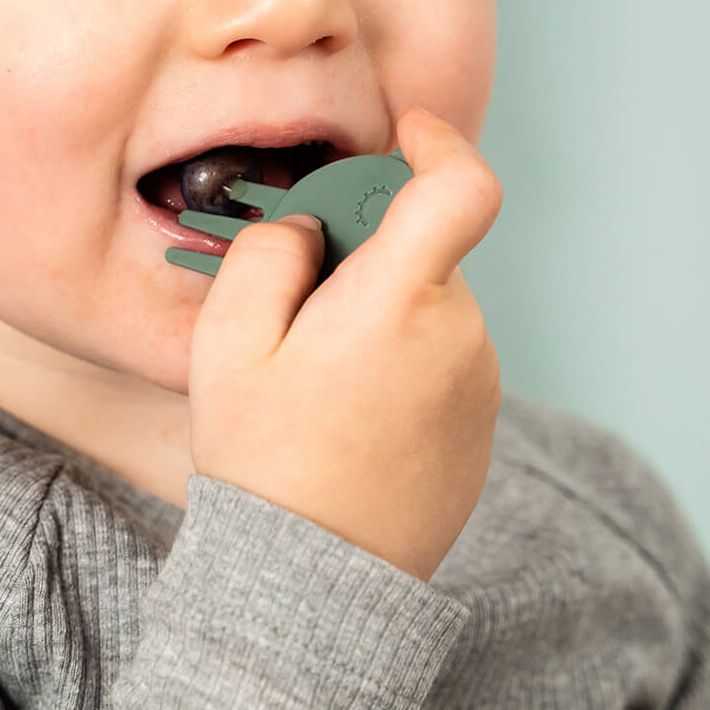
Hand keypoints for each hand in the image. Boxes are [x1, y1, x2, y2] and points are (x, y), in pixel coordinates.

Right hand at [187, 107, 502, 581]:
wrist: (316, 579)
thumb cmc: (266, 460)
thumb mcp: (228, 344)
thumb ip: (266, 254)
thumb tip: (303, 225)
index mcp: (397, 304)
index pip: (461, 189)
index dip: (439, 141)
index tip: (406, 130)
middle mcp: (457, 335)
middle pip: (422, 245)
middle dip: (365, 246)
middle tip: (298, 297)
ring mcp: (478, 381)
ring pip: (427, 299)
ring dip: (377, 305)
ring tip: (316, 373)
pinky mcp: (481, 420)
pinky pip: (441, 350)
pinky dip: (398, 350)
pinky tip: (348, 407)